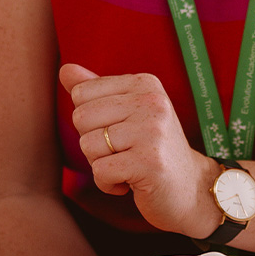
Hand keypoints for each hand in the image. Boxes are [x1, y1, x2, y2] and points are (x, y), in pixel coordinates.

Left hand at [62, 64, 222, 237]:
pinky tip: (130, 182)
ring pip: (88, 146)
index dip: (91, 120)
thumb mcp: (127, 112)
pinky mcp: (150, 162)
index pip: (81, 93)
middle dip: (92, 143)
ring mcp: (153, 131)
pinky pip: (100, 171)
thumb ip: (97, 90)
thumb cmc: (151, 148)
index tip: (118, 131)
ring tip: (128, 165)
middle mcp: (152, 102)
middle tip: (122, 152)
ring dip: (101, 165)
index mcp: (145, 84)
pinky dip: (107, 184)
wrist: (189, 186)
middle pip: (81, 118)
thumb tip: (65, 69)